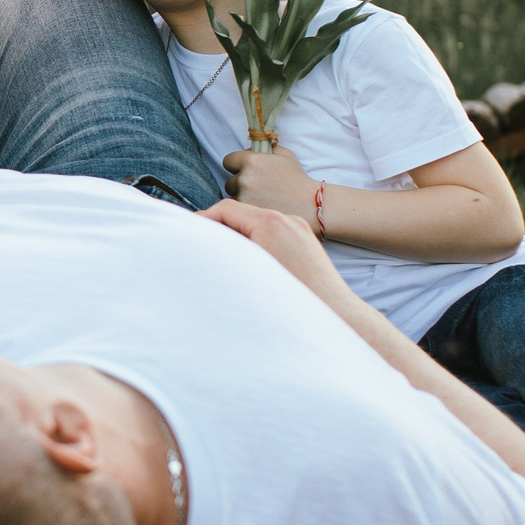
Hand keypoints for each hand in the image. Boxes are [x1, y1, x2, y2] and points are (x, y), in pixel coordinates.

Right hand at [204, 200, 354, 307]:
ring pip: (257, 223)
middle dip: (219, 228)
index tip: (188, 232)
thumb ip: (224, 251)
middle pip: (242, 214)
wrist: (336, 315)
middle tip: (200, 245)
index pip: (226, 209)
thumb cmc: (291, 299)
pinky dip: (257, 240)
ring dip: (238, 234)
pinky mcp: (307, 240)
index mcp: (271, 222)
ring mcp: (300, 229)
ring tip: (224, 257)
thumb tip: (204, 244)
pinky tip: (250, 263)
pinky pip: (273, 233)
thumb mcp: (249, 271)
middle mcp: (287, 219)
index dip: (204, 219)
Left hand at [222, 144, 316, 217]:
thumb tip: (252, 148)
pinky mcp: (247, 213)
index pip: (228, 161)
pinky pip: (239, 211)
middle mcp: (244, 178)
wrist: (309, 204)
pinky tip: (260, 208)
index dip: (236, 165)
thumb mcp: (285, 155)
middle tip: (257, 188)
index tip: (244, 170)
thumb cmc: (297, 178)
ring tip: (260, 199)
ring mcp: (244, 197)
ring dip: (242, 199)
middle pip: (229, 181)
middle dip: (239, 184)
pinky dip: (246, 210)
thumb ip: (266, 148)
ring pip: (233, 198)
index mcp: (251, 161)